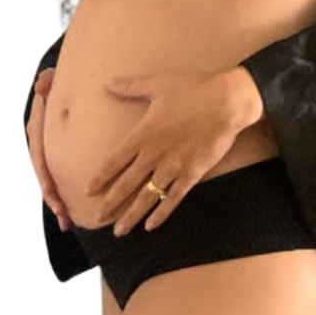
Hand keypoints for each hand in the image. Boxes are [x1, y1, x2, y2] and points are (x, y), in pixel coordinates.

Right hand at [26, 67, 72, 232]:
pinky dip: (66, 194)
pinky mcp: (61, 157)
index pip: (39, 154)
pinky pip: (62, 177)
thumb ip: (49, 80)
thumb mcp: (54, 77)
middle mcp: (41, 143)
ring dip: (59, 201)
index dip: (44, 174)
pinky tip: (74, 214)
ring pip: (52, 180)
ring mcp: (51, 152)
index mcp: (37, 128)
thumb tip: (41, 86)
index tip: (51, 190)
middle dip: (52, 196)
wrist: (68, 84)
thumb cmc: (60, 80)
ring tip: (67, 223)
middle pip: (44, 174)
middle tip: (62, 215)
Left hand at [84, 69, 256, 236]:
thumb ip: (130, 87)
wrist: (227, 102)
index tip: (88, 190)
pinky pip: (173, 198)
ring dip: (132, 216)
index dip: (100, 178)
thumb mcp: (157, 84)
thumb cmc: (192, 90)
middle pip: (126, 184)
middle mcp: (155, 154)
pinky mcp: (193, 174)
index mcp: (144, 134)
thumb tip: (106, 83)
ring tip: (119, 231)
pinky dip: (161, 214)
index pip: (114, 161)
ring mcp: (174, 167)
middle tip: (96, 218)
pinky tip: (151, 225)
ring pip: (147, 197)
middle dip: (110, 203)